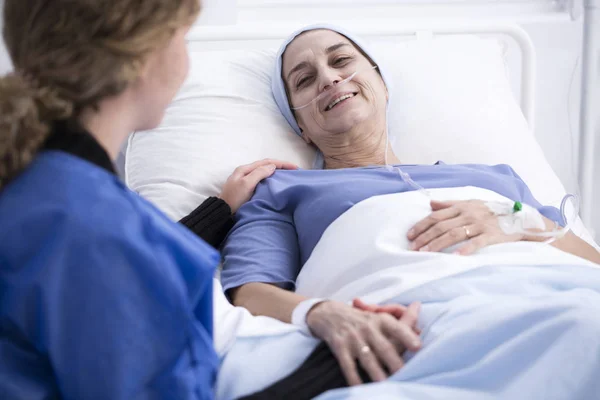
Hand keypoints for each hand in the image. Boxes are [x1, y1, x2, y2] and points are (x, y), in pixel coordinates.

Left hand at [219, 159, 296, 212]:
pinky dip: (271, 179)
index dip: (282, 163)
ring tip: (287, 175)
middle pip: (266, 165)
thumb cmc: (234, 199)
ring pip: (264, 172)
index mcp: (245, 169)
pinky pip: (262, 179)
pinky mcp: (247, 188)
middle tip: (294, 170)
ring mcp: (245, 180)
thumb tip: (273, 166)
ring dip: (276, 171)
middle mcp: (245, 172)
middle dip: (280, 166)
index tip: (295, 167)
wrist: (223, 213)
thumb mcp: (246, 184)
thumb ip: (259, 173)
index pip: (267, 162)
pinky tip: (276, 183)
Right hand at [306, 300, 420, 385]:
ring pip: (367, 358)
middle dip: (394, 362)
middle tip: (405, 373)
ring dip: (376, 372)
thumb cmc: (361, 319)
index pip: (396, 327)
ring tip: (385, 383)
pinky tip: (359, 387)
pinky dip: (353, 377)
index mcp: (380, 319)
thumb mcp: (378, 315)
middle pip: (384, 347)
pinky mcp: (339, 347)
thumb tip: (419, 317)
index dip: (407, 336)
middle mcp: (367, 328)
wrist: (328, 314)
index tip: (418, 346)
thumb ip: (400, 321)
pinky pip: (348, 365)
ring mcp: (353, 338)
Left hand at [407, 199, 524, 254]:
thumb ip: (450, 204)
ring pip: (454, 234)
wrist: (520, 217)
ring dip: (438, 244)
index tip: (410, 235)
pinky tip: (455, 257)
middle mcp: (468, 214)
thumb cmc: (492, 211)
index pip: (436, 216)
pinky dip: (466, 249)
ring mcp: (480, 225)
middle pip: (441, 226)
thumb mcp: (471, 203)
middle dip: (425, 237)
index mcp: (461, 207)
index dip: (421, 225)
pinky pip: (477, 243)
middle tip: (413, 248)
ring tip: (426, 252)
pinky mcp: (492, 235)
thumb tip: (431, 204)